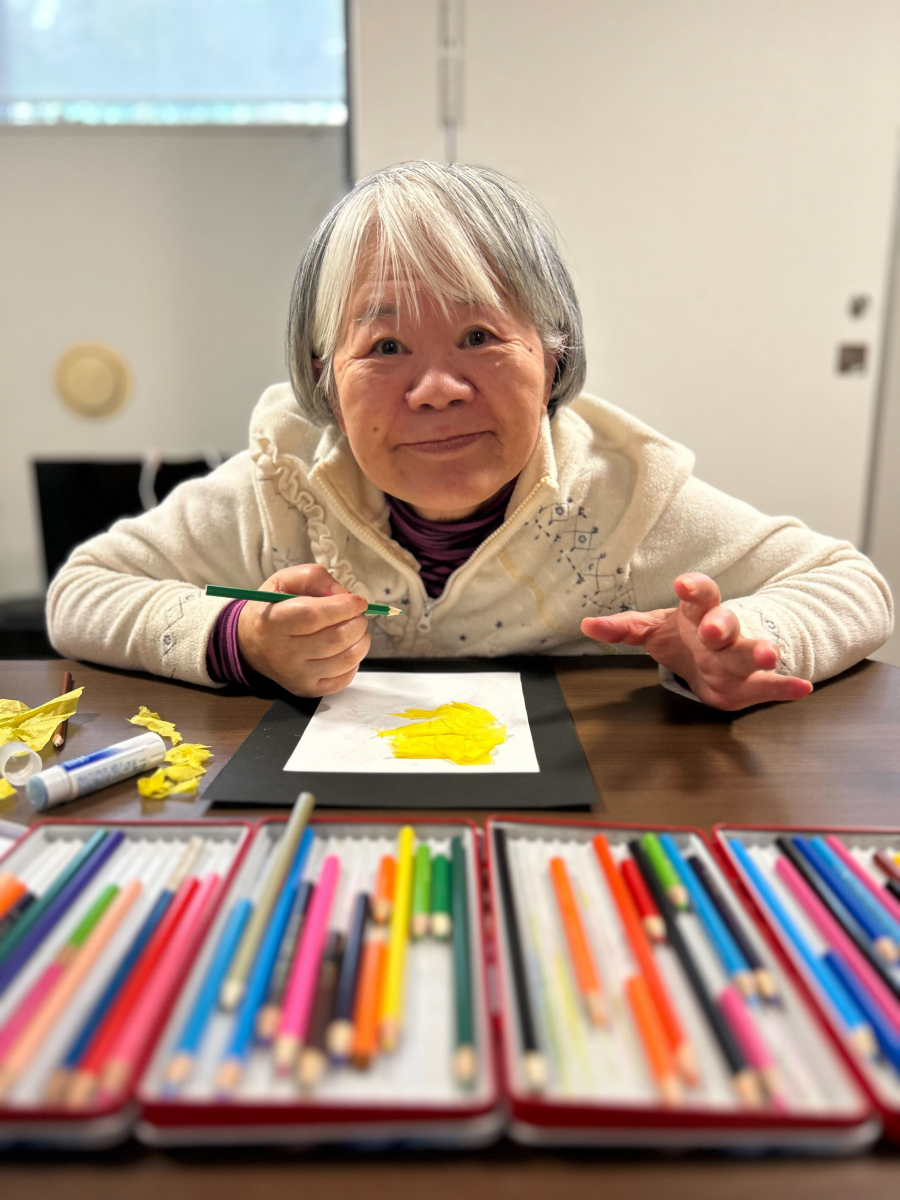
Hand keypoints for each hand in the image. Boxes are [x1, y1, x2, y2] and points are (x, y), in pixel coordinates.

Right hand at [236, 565, 369, 696]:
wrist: (250, 644)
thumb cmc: (271, 608)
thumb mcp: (283, 581)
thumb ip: (314, 578)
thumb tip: (345, 595)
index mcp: (273, 622)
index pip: (314, 616)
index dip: (344, 607)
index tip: (359, 601)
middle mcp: (283, 654)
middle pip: (336, 638)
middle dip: (358, 622)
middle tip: (357, 614)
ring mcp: (296, 676)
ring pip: (346, 659)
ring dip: (361, 640)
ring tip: (354, 629)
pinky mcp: (307, 690)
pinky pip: (345, 678)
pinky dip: (354, 660)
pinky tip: (345, 648)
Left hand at [581, 572, 812, 710]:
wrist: (717, 652)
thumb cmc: (684, 636)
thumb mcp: (654, 629)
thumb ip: (624, 627)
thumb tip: (587, 624)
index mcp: (697, 613)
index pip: (698, 594)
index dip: (693, 588)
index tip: (682, 583)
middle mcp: (721, 632)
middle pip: (725, 624)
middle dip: (722, 626)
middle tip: (716, 630)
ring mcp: (738, 657)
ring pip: (749, 652)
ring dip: (760, 651)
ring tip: (769, 654)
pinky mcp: (752, 684)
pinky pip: (770, 684)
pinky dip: (785, 686)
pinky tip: (800, 687)